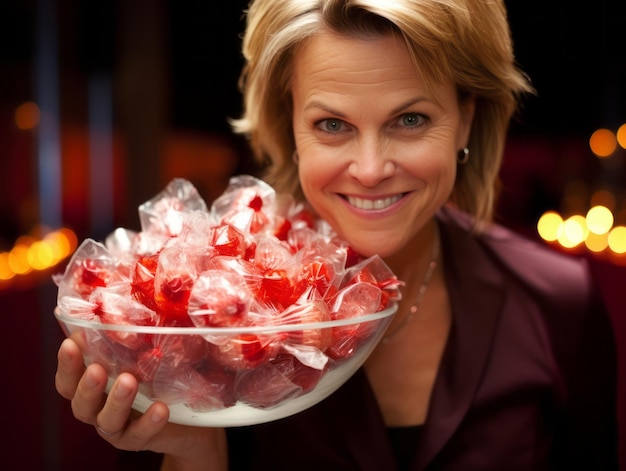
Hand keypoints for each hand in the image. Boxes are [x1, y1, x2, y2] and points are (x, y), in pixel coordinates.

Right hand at [55, 338, 227, 469]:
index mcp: (93, 386)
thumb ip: (130, 338)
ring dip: (116, 401)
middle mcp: (99, 408)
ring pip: (106, 420)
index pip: (69, 378)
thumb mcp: (144, 356)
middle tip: (96, 368)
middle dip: (86, 385)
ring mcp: (117, 427)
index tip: (71, 341)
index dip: (67, 363)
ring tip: (129, 381)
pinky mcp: (139, 440)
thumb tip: (124, 298)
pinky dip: (148, 422)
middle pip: (79, 403)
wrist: (187, 420)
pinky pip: (139, 435)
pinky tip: (160, 408)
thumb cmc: (159, 379)